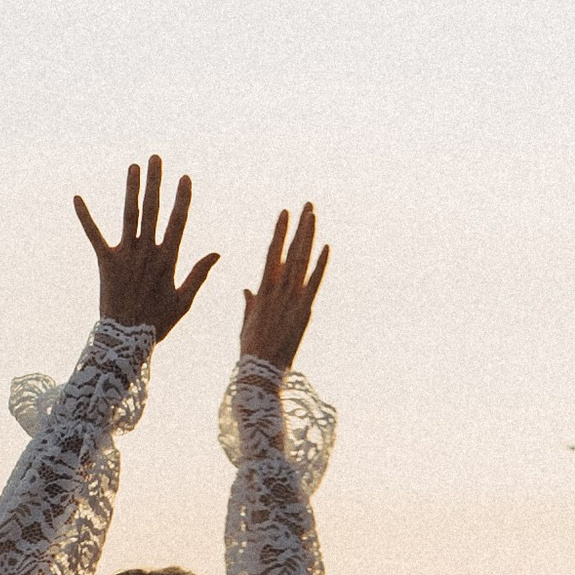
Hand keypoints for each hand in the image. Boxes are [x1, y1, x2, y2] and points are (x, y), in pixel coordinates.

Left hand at [72, 157, 217, 340]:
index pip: (178, 222)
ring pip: (129, 216)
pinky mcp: (106, 263)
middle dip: (155, 182)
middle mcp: (148, 253)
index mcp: (168, 260)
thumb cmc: (157, 324)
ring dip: (131, 189)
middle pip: (153, 211)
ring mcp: (127, 256)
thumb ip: (199, 275)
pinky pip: (94, 235)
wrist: (127, 340)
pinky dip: (85, 217)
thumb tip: (217, 253)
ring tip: (133, 166)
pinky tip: (76, 197)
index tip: (184, 177)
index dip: (181, 199)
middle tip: (156, 158)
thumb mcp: (184, 301)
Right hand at [239, 201, 328, 371]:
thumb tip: (247, 290)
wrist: (260, 371)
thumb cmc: (251, 351)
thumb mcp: (247, 324)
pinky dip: (320, 265)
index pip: (272, 253)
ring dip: (308, 236)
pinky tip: (326, 247)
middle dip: (299, 226)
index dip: (280, 232)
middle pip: (290, 251)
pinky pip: (314, 284)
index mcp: (262, 291)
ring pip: (301, 261)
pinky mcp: (304, 311)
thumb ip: (249, 304)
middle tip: (308, 204)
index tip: (285, 212)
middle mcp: (276, 290)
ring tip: (314, 215)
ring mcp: (291, 299)